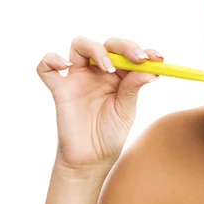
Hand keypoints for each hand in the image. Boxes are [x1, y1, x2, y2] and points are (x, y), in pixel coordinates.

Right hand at [37, 36, 162, 171]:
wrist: (91, 159)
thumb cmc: (111, 134)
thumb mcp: (127, 110)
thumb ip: (133, 88)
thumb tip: (150, 71)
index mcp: (118, 75)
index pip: (128, 53)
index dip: (142, 50)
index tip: (158, 57)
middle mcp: (98, 72)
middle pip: (106, 44)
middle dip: (124, 46)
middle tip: (137, 58)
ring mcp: (78, 78)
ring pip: (79, 45)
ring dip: (95, 49)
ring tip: (108, 67)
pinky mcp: (60, 90)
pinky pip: (46, 68)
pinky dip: (51, 60)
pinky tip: (65, 66)